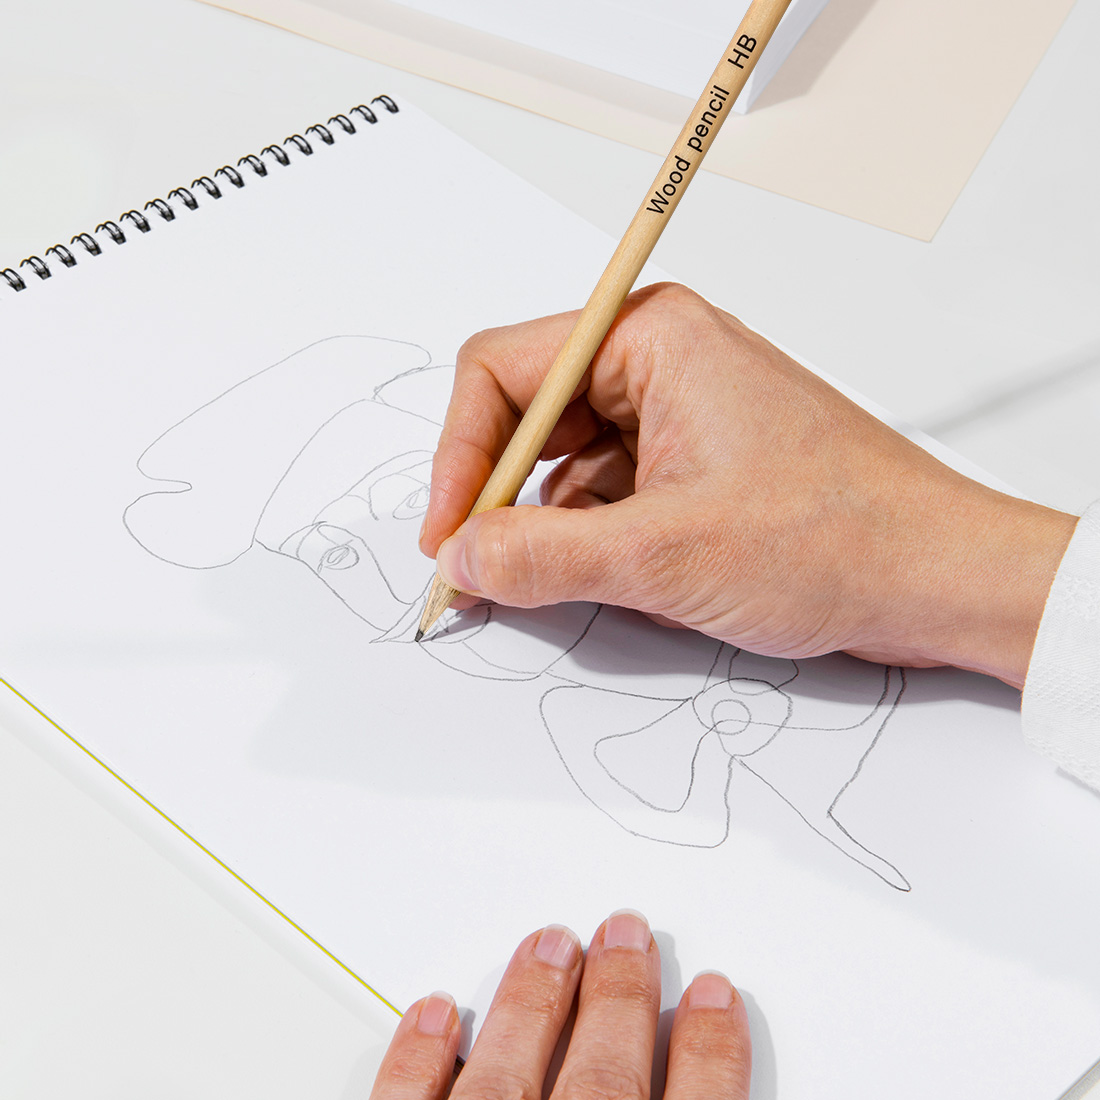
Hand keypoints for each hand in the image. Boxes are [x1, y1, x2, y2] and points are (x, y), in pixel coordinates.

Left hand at [369, 909, 750, 1099]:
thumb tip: (696, 1078)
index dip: (711, 1055)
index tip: (715, 998)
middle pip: (605, 1080)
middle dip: (619, 996)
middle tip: (626, 932)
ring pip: (507, 1077)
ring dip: (531, 1002)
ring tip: (549, 942)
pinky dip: (417, 1064)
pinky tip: (433, 1014)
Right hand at [420, 283, 1075, 686]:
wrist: (941, 578)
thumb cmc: (837, 538)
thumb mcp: (664, 556)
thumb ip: (542, 556)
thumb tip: (461, 557)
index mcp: (651, 337)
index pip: (501, 372)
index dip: (458, 456)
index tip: (445, 535)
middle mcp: (659, 360)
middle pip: (529, 417)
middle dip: (501, 498)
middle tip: (478, 572)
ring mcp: (678, 412)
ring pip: (567, 466)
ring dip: (552, 529)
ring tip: (567, 586)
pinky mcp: (693, 463)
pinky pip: (608, 493)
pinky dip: (594, 542)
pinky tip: (619, 583)